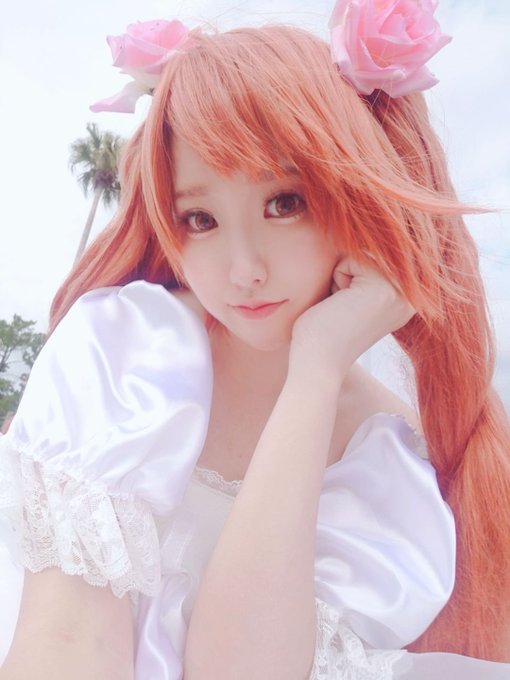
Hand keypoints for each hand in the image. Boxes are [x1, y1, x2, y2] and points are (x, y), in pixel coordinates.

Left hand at [289, 257, 414, 379]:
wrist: (317, 363)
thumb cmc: (322, 334)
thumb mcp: (353, 298)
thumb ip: (364, 274)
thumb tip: (364, 239)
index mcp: (405, 300)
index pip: (373, 259)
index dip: (349, 277)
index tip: (346, 309)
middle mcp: (410, 297)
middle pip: (368, 253)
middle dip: (345, 274)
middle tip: (341, 308)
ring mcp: (401, 291)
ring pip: (360, 253)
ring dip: (340, 277)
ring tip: (340, 307)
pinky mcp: (384, 287)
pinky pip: (350, 258)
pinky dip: (336, 278)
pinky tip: (338, 305)